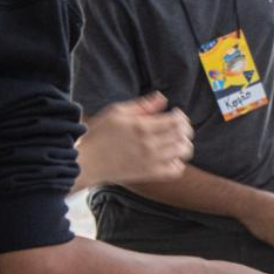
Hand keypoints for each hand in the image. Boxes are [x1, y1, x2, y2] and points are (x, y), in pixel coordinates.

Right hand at [75, 92, 193, 189]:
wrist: (87, 161)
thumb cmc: (100, 134)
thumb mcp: (117, 112)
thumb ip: (142, 105)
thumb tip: (162, 98)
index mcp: (142, 126)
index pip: (176, 121)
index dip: (181, 117)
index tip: (175, 115)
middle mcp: (149, 144)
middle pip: (182, 135)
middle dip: (185, 129)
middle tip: (178, 128)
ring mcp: (150, 161)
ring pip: (182, 152)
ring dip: (184, 145)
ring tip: (176, 141)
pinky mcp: (149, 174)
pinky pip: (175, 171)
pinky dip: (179, 164)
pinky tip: (171, 158)